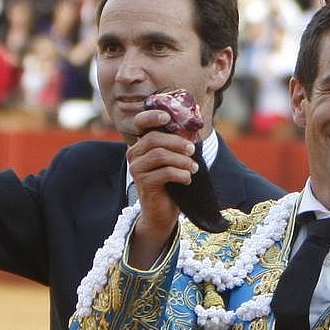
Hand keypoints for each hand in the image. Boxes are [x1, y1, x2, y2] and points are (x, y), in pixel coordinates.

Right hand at [125, 107, 198, 267]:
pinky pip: (165, 172)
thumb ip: (178, 145)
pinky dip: (181, 174)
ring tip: (194, 168)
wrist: (163, 212)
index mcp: (142, 145)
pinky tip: (187, 179)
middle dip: (177, 142)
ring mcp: (136, 169)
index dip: (152, 116)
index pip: (140, 123)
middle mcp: (134, 154)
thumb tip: (193, 129)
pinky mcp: (143, 183)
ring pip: (160, 155)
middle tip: (192, 150)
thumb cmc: (171, 184)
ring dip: (182, 160)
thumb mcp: (175, 160)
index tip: (167, 118)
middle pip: (153, 139)